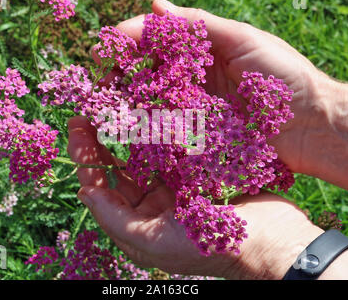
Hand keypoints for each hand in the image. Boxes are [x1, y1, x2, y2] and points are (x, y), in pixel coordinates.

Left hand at [67, 116, 321, 278]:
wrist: (271, 243)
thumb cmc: (206, 247)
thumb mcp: (151, 241)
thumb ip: (113, 217)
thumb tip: (83, 190)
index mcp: (137, 222)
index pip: (100, 186)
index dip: (85, 157)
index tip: (76, 124)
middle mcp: (152, 205)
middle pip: (118, 167)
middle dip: (101, 139)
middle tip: (91, 108)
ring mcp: (176, 188)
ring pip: (144, 154)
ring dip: (130, 130)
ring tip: (119, 102)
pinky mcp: (199, 174)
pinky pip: (173, 149)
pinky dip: (162, 130)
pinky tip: (155, 108)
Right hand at [113, 0, 330, 174]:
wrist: (311, 125)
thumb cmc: (281, 76)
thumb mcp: (243, 40)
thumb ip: (199, 26)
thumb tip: (155, 4)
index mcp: (203, 49)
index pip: (158, 39)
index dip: (130, 39)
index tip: (105, 44)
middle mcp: (194, 77)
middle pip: (148, 70)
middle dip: (119, 72)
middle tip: (97, 78)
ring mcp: (194, 106)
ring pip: (152, 99)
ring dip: (125, 100)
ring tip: (102, 103)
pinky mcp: (198, 134)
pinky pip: (166, 128)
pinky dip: (145, 126)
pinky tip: (126, 127)